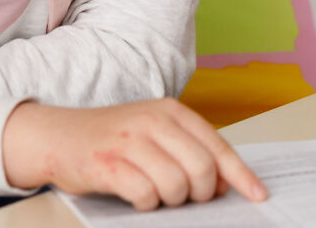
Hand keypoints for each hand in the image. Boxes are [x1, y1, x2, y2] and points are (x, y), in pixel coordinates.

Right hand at [1, 99, 268, 209]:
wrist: (57, 135)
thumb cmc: (112, 139)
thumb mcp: (155, 134)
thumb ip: (189, 151)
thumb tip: (225, 184)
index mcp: (170, 111)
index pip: (218, 147)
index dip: (241, 176)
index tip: (258, 195)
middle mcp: (152, 121)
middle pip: (202, 169)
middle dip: (200, 194)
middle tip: (186, 198)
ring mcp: (129, 141)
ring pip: (176, 185)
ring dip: (171, 200)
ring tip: (156, 194)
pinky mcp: (108, 164)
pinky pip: (146, 195)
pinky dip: (147, 203)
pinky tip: (137, 196)